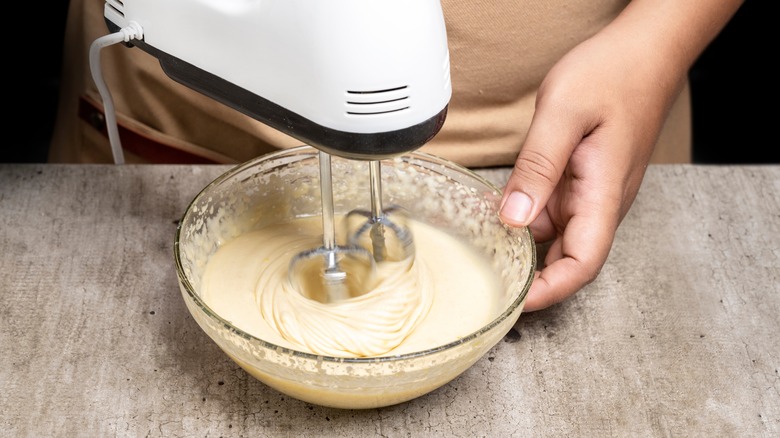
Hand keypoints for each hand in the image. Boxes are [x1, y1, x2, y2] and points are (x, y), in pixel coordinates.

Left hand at [498, 15, 686, 311]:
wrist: (643, 51)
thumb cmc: (613, 73)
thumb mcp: (564, 113)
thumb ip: (538, 167)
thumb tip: (513, 218)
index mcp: (603, 194)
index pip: (582, 263)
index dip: (549, 291)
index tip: (514, 304)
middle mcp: (601, 203)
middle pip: (569, 261)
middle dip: (532, 282)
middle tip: (485, 284)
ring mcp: (592, 194)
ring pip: (558, 240)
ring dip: (526, 253)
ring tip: (483, 257)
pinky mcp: (583, 182)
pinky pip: (554, 215)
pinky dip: (527, 224)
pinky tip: (499, 218)